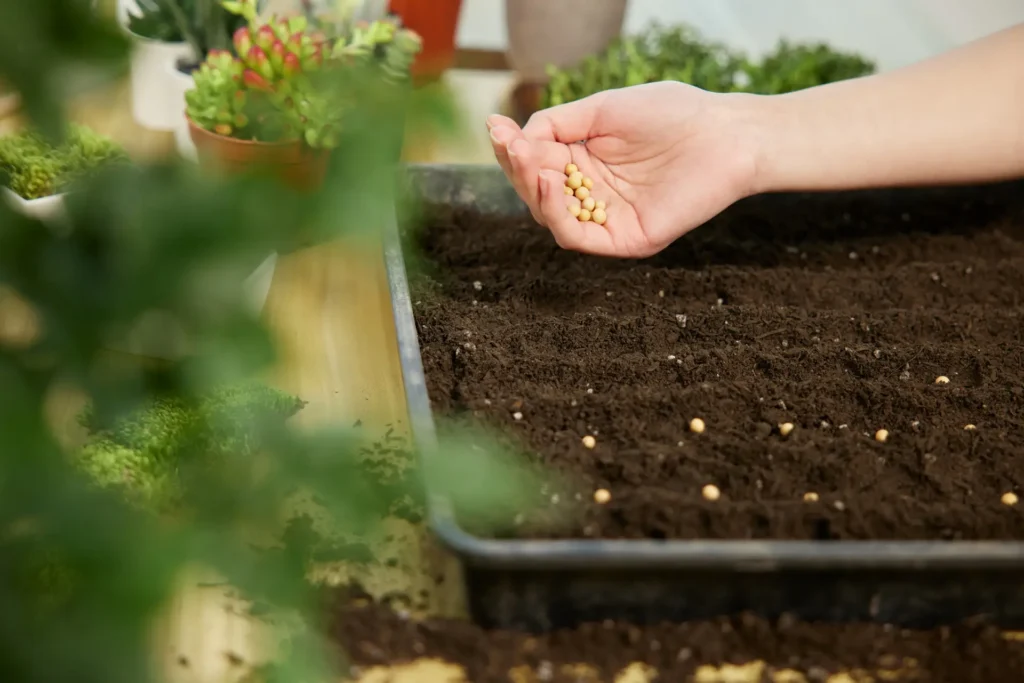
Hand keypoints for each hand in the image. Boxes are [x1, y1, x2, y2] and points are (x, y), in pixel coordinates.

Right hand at [487, 81, 762, 257]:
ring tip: (529, 161)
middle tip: (511, 145)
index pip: (536, 164)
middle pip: (536, 193)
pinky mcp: (625, 239)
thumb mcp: (603, 110)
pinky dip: (557, 214)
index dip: (512, 149)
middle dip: (518, 169)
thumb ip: (558, 123)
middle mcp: (591, 194)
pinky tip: (551, 183)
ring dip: (532, 190)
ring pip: (550, 218)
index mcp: (585, 162)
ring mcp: (607, 219)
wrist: (724, 133)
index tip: (495, 128)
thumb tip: (515, 137)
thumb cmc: (671, 113)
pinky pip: (578, 237)